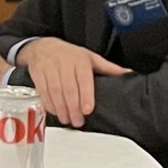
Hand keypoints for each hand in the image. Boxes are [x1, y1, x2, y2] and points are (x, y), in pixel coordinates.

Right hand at [13, 36, 129, 128]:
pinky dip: (49, 103)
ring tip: (67, 120)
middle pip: (68, 88)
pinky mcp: (37, 73)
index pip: (83, 79)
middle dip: (73, 107)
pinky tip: (55, 112)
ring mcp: (49, 68)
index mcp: (80, 60)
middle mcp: (64, 63)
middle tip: (78, 121)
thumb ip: (108, 68)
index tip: (88, 109)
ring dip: (61, 108)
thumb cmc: (70, 55)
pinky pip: (43, 91)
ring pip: (55, 91)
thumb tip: (129, 73)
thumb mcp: (90, 58)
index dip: (85, 95)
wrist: (43, 46)